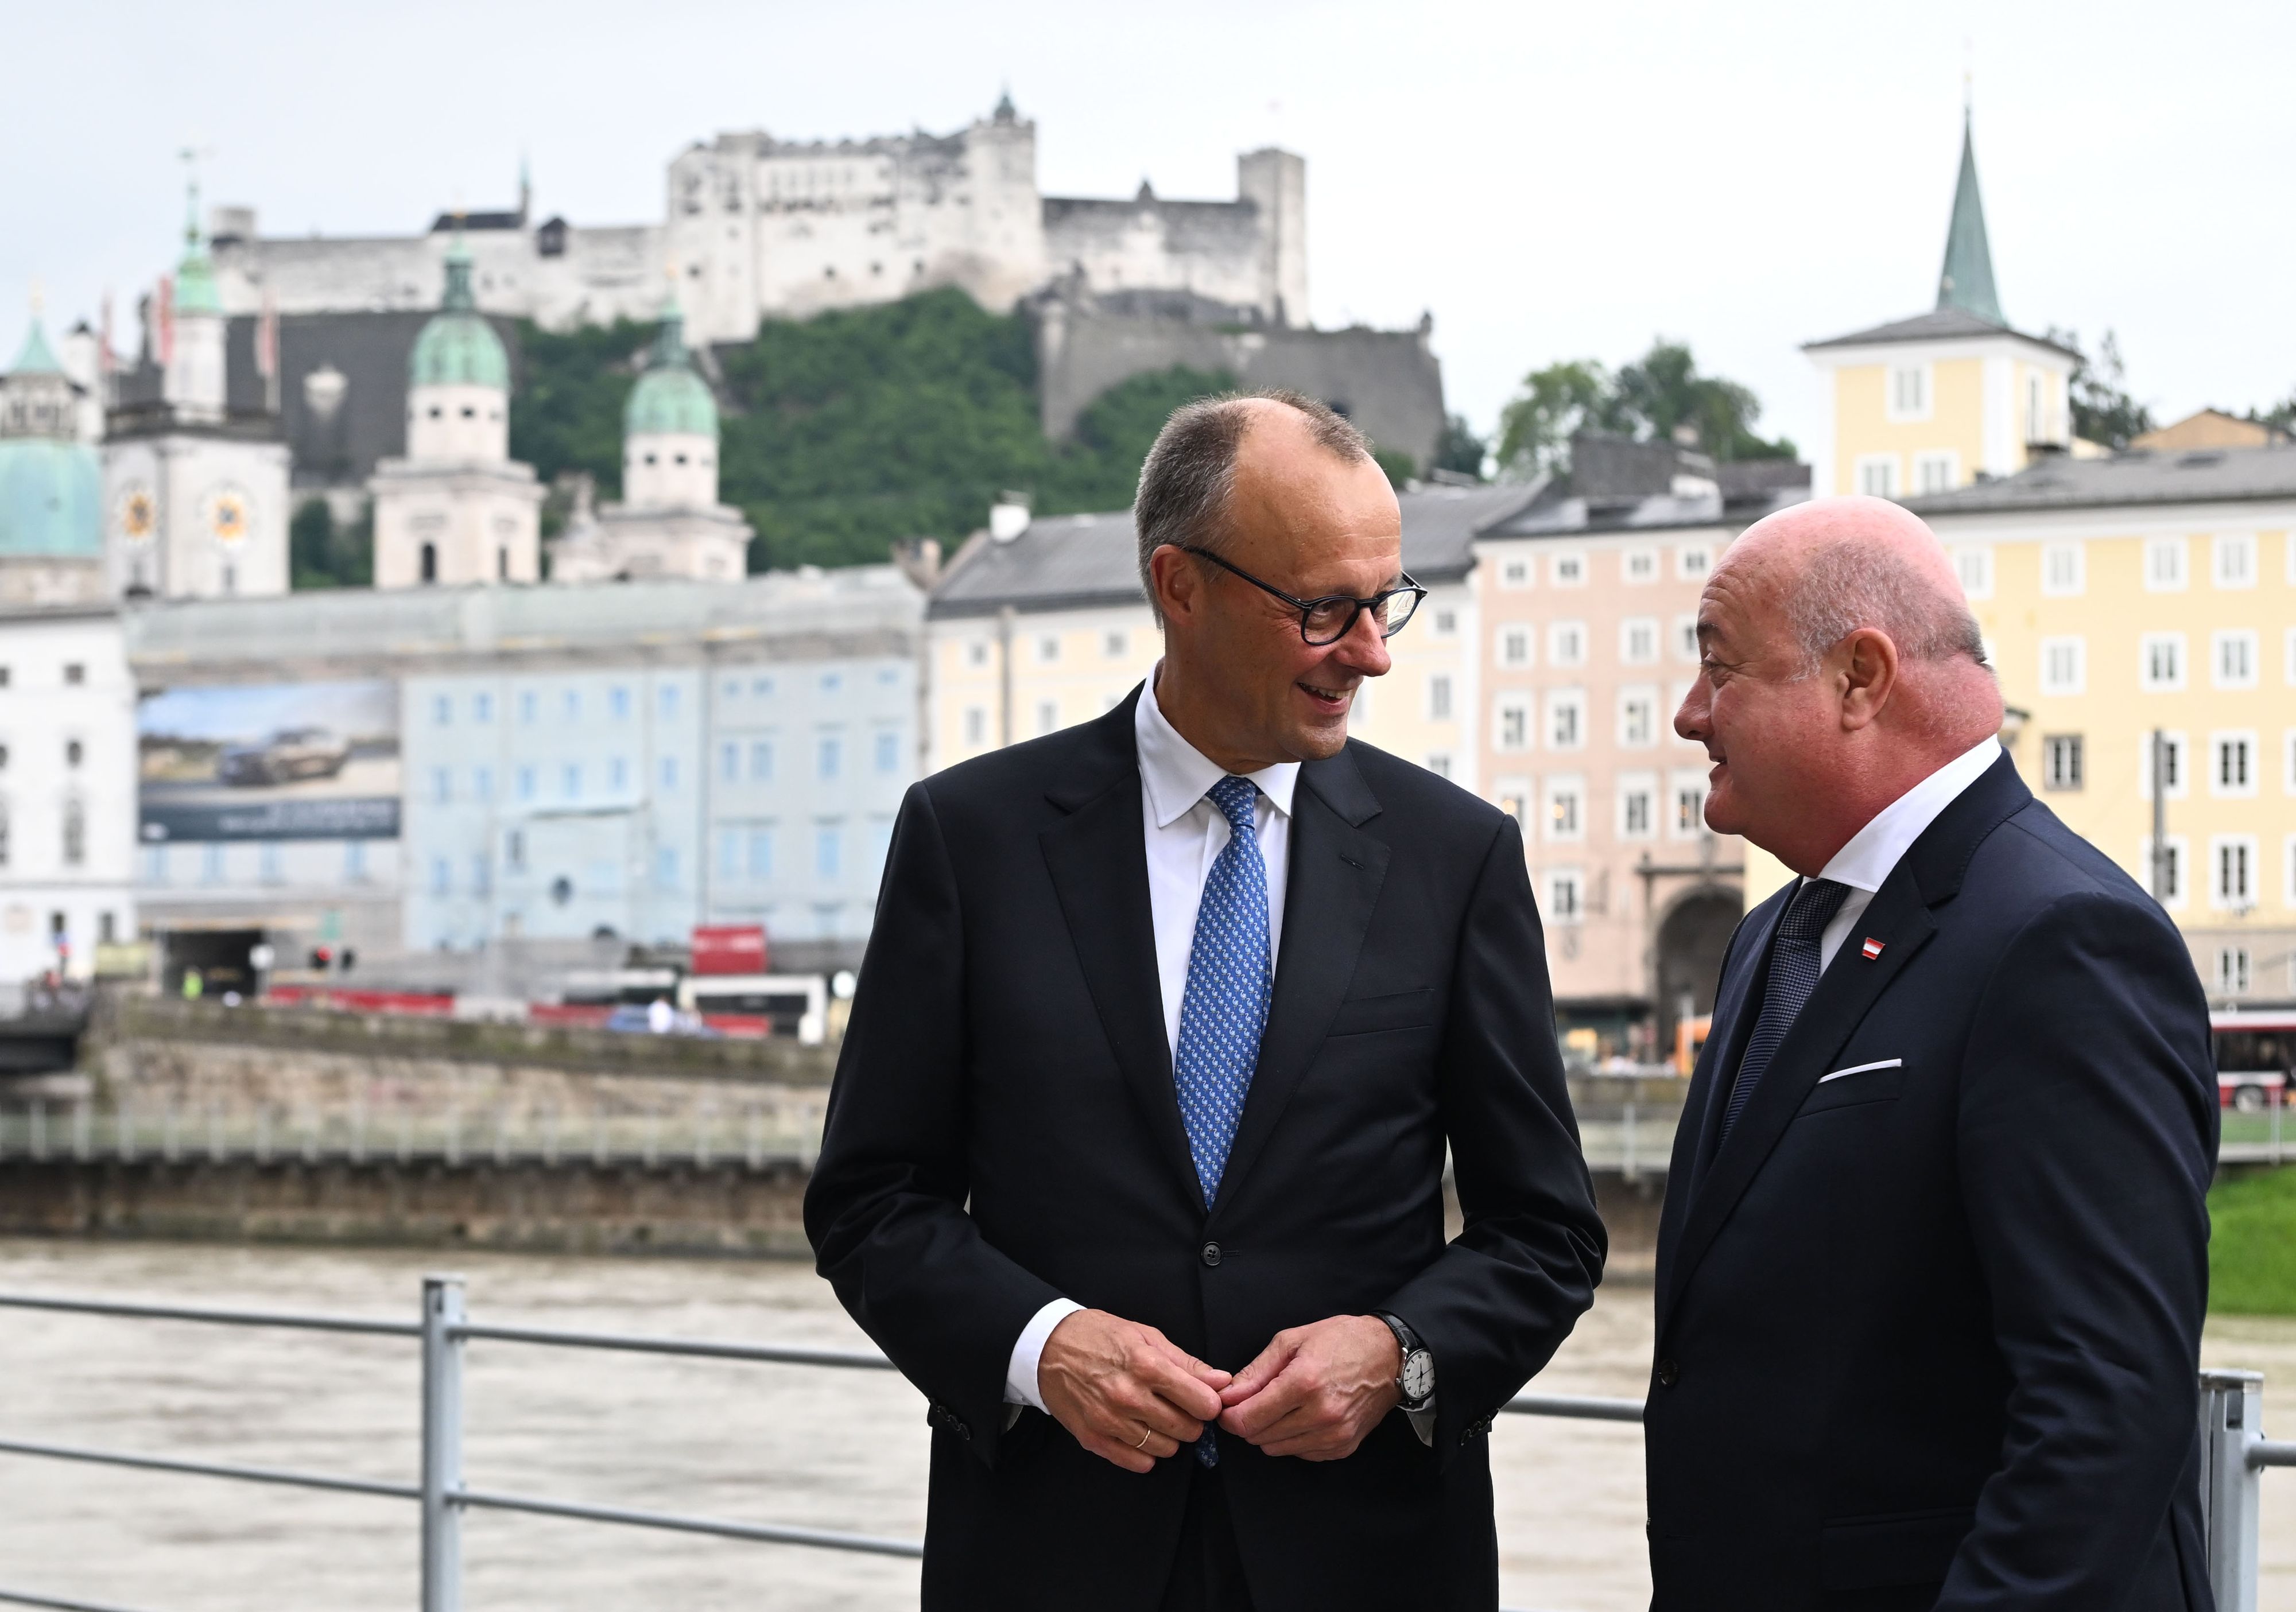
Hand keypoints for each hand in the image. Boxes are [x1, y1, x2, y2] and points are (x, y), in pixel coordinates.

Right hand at [1038, 1309, 1232, 1473]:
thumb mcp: (1146, 1336)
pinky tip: (1141, 1434)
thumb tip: (1222, 1381)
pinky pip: (1137, 1462)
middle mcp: (1129, 1397)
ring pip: (1165, 1448)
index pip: (1201, 1402)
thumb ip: (1187, 1362)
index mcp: (1146, 1366)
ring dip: (1169, 1437)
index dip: (1209, 1403)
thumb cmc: (1099, 1337)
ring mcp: (1110, 1421)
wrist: (1047, 1347)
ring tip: (1156, 1418)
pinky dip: (1146, 1453)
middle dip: (1191, 1421)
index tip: (1204, 1400)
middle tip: (1179, 1408)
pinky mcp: (1094, 1439)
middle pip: (1187, 1429)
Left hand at [1217, 1314, 1400, 1460]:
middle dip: (1249, 1421)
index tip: (1227, 1407)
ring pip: (1277, 1449)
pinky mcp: (1343, 1447)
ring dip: (1270, 1432)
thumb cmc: (1340, 1341)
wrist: (1389, 1356)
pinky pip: (1301, 1454)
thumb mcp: (1292, 1340)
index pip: (1249, 1419)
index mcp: (1304, 1383)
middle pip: (1259, 1437)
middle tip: (1255, 1402)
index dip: (1229, 1416)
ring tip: (1283, 1406)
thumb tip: (1228, 1396)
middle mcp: (1320, 1415)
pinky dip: (1293, 1439)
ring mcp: (1334, 1435)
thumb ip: (1256, 1371)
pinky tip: (1303, 1416)